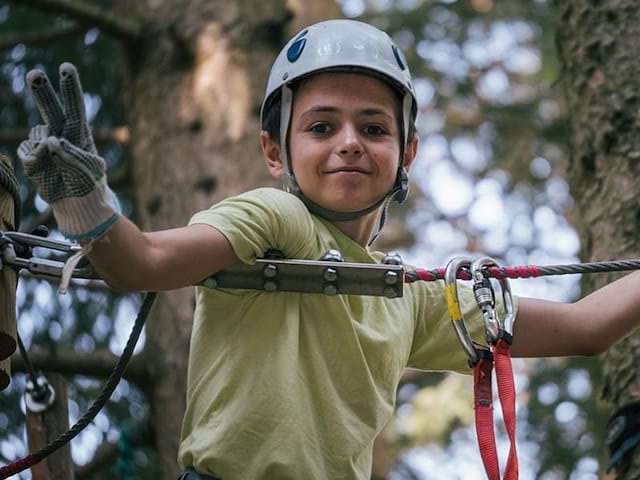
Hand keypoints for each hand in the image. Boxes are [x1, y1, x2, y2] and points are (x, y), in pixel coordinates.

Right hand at [17, 63, 118, 240]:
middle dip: (42, 90)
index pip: (74, 106)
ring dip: (44, 149)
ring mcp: (44, 143)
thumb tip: (50, 142)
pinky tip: (44, 170)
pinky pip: (28, 153)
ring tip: (57, 166)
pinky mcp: (32, 156)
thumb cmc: (88, 185)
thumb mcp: (89, 171)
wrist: (75, 203)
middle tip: (35, 74)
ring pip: (37, 135)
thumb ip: (71, 155)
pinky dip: (34, 161)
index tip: (66, 68)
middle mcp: (60, 133)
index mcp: (79, 133)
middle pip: (51, 108)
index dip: (70, 87)